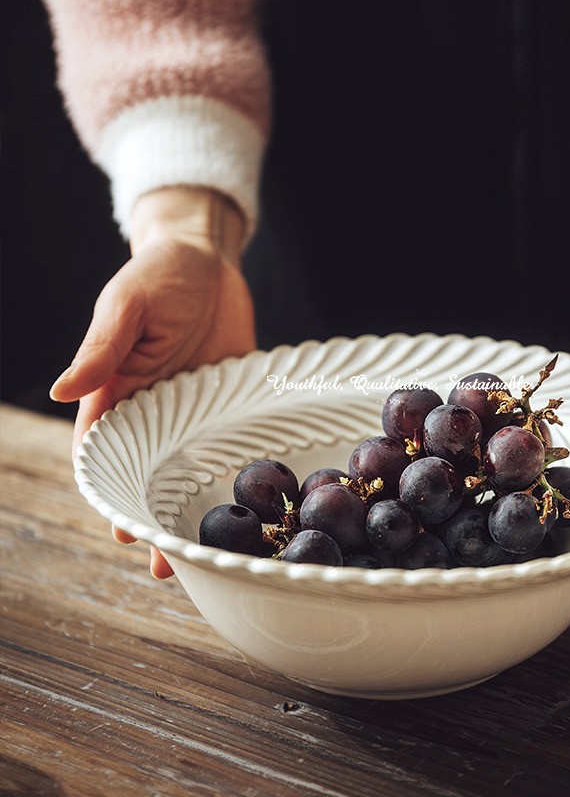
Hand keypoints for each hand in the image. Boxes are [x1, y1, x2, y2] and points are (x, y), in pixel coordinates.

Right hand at [50, 186, 256, 578]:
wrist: (208, 258)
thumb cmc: (158, 274)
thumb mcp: (126, 306)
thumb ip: (101, 349)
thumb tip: (59, 392)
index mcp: (119, 394)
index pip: (109, 457)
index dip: (115, 496)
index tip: (124, 533)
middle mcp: (157, 412)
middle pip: (152, 476)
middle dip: (158, 518)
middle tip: (170, 566)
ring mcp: (199, 411)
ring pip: (194, 471)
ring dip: (198, 508)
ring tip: (213, 550)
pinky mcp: (235, 401)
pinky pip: (236, 443)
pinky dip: (240, 474)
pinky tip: (253, 503)